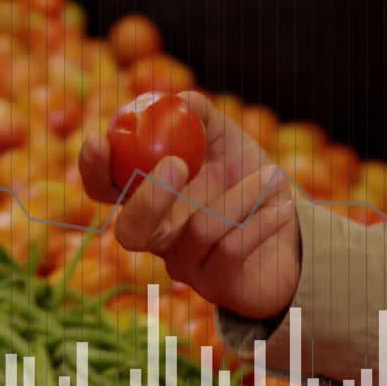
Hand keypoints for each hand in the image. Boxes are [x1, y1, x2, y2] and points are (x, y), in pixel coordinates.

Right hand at [78, 91, 300, 318]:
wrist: (293, 227)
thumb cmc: (246, 176)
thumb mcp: (223, 137)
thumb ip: (196, 114)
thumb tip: (175, 100)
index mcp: (147, 195)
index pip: (104, 188)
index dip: (93, 169)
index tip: (101, 140)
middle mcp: (158, 234)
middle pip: (130, 231)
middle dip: (149, 197)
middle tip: (178, 164)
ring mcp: (185, 263)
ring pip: (197, 232)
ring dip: (238, 198)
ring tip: (271, 176)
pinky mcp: (217, 284)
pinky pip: (231, 250)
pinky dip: (260, 222)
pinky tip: (282, 206)